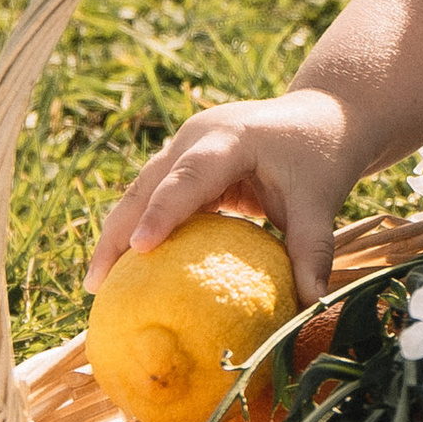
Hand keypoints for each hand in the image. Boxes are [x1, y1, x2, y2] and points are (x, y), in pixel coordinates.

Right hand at [84, 88, 360, 306]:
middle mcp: (198, 135)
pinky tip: (125, 272)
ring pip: (141, 189)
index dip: (164, 210)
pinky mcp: (184, 159)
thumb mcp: (320, 200)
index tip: (140, 248)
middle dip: (119, 232)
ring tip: (97, 287)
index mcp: (232, 136)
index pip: (191, 175)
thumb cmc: (323, 156)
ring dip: (118, 233)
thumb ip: (312, 250)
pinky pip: (155, 196)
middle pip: (149, 183)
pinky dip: (138, 228)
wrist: (324, 115)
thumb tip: (313, 306)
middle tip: (97, 285)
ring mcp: (186, 144)